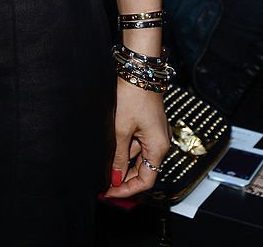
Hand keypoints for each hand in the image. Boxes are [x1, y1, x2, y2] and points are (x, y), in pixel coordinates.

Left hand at [103, 79, 169, 197]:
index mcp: (158, 147)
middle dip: (123, 178)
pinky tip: (109, 150)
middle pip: (143, 170)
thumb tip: (115, 177)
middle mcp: (160, 143)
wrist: (138, 70)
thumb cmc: (133, 95)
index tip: (110, 192)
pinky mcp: (148, 124)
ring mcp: (154, 133)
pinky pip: (137, 143)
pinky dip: (124, 150)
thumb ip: (118, 155)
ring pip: (137, 156)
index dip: (127, 189)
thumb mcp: (121, 129)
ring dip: (121, 163)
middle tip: (103, 184)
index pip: (146, 180)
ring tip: (102, 166)